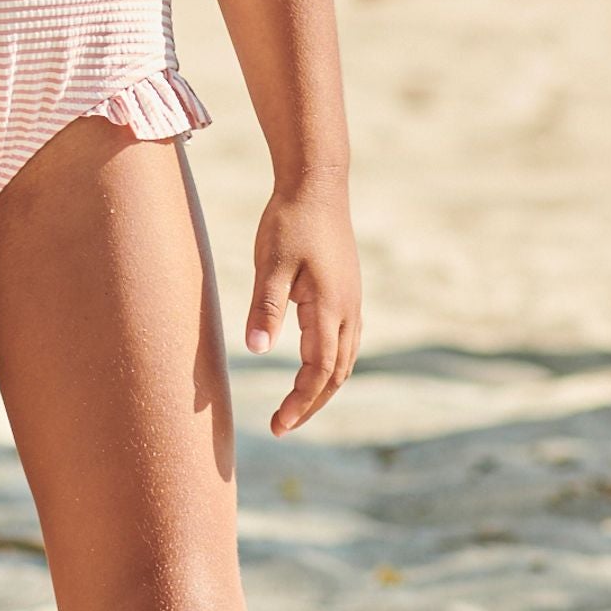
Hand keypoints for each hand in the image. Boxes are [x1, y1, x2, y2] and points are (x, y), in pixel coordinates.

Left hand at [245, 181, 360, 434]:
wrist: (318, 184)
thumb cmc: (290, 220)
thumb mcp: (271, 263)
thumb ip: (265, 307)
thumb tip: (258, 351)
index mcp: (330, 308)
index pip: (318, 372)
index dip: (299, 403)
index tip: (276, 425)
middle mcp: (348, 310)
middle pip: (336, 374)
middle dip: (310, 404)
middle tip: (282, 426)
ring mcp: (352, 301)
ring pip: (345, 360)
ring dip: (323, 388)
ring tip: (296, 406)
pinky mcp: (348, 291)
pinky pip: (346, 341)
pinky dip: (331, 365)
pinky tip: (312, 367)